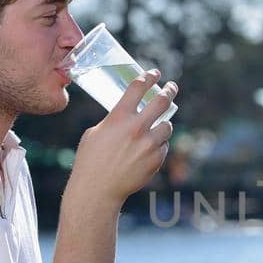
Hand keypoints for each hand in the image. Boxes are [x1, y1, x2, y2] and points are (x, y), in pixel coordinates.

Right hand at [66, 70, 176, 206]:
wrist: (98, 189)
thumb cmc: (91, 160)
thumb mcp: (95, 132)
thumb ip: (115, 120)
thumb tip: (128, 114)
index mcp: (119, 117)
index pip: (138, 87)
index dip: (148, 76)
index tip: (155, 73)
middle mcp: (136, 128)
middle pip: (162, 101)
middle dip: (169, 91)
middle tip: (171, 87)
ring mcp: (149, 145)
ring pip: (167, 126)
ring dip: (162, 124)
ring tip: (156, 127)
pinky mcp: (156, 160)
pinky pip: (163, 147)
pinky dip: (158, 146)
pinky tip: (147, 150)